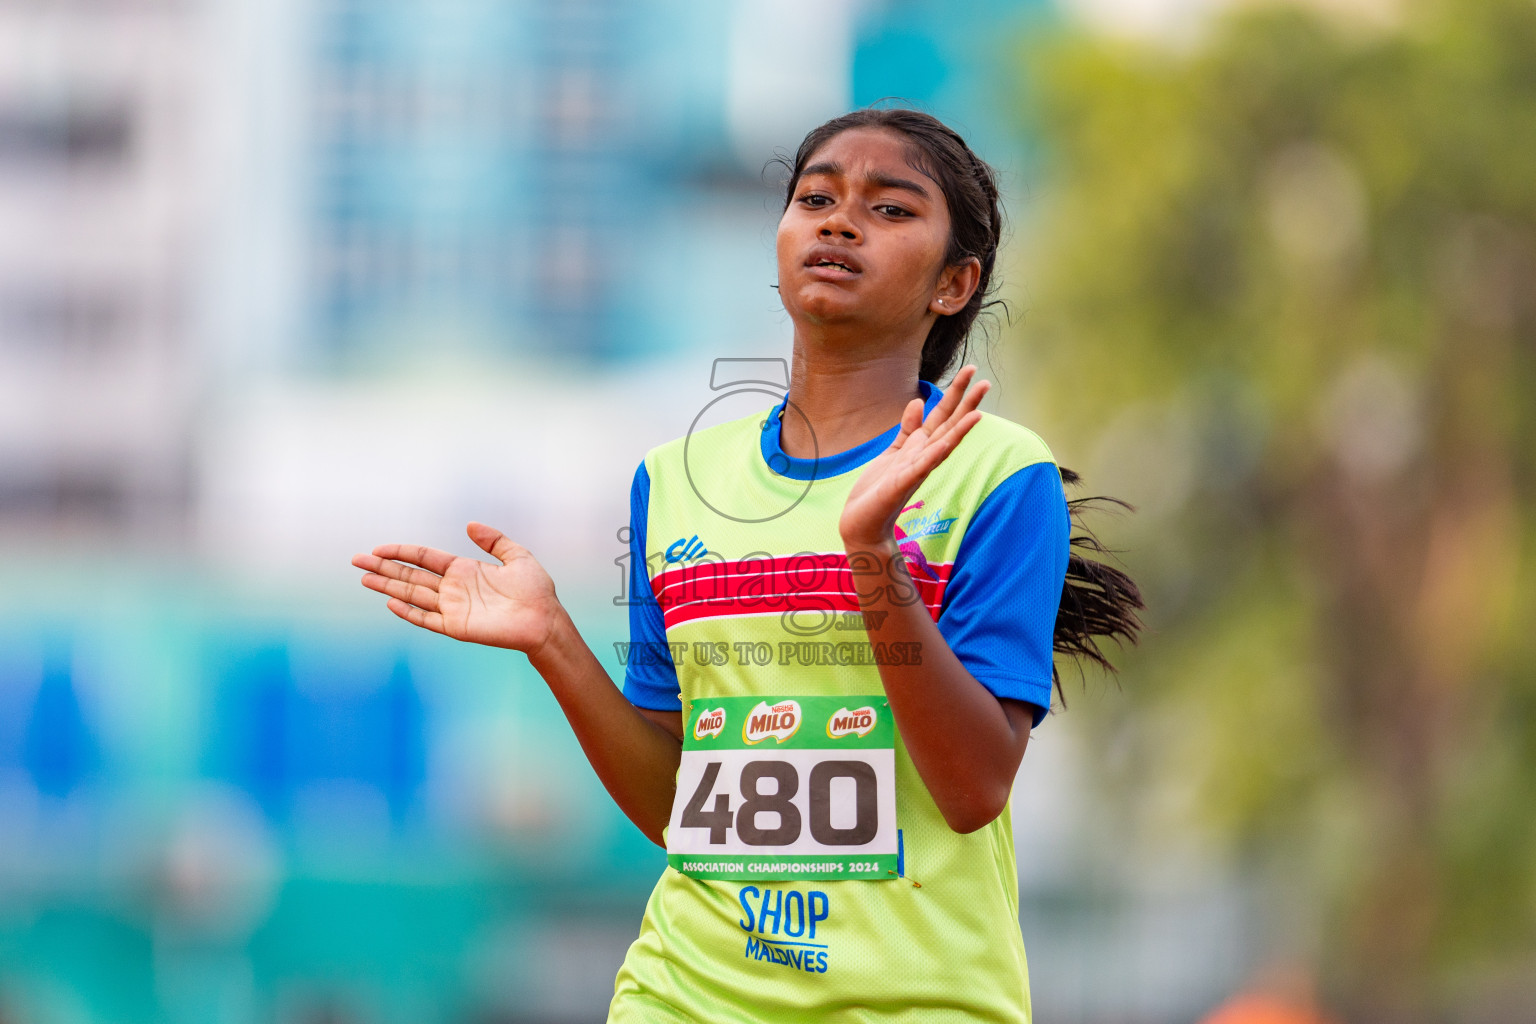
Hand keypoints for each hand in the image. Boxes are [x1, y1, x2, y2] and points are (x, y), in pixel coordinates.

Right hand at [352, 522, 562, 654]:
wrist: (544, 620)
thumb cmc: (535, 591)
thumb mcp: (517, 556)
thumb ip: (493, 540)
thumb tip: (469, 524)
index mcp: (464, 570)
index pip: (424, 558)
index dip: (401, 552)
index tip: (378, 549)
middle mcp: (453, 588)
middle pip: (410, 575)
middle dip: (383, 568)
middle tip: (356, 561)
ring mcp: (453, 608)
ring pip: (412, 595)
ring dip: (387, 587)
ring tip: (364, 578)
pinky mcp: (457, 627)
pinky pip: (427, 619)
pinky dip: (408, 612)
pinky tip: (390, 602)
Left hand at [839, 365, 988, 546]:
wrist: (862, 523)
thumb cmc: (878, 490)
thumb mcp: (894, 452)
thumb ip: (907, 429)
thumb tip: (919, 401)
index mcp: (921, 448)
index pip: (944, 417)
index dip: (956, 394)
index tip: (971, 371)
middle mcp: (924, 458)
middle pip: (949, 425)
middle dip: (965, 403)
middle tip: (984, 380)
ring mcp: (916, 470)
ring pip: (943, 444)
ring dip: (961, 426)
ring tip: (978, 410)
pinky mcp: (903, 484)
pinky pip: (923, 465)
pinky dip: (936, 452)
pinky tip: (948, 441)